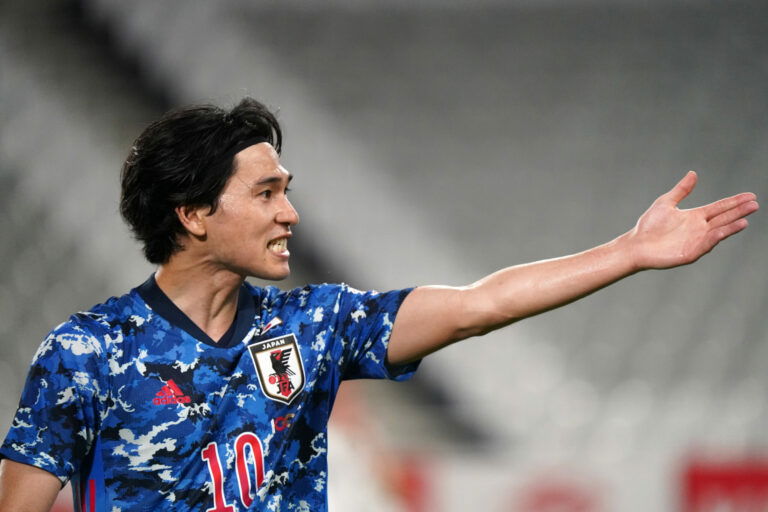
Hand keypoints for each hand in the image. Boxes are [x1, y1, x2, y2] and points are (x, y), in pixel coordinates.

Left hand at [628, 171, 758, 269]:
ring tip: (745, 220)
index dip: (734, 202)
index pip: (719, 207)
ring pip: (718, 232)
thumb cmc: (649, 226)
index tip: (750, 195)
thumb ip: (681, 190)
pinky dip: (714, 238)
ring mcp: (696, 241)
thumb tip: (693, 173)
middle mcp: (699, 228)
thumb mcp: (666, 203)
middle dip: (738, 212)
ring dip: (731, 226)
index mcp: (695, 216)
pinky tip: (722, 232)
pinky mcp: (690, 252)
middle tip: (754, 204)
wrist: (636, 245)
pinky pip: (705, 244)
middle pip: (723, 218)